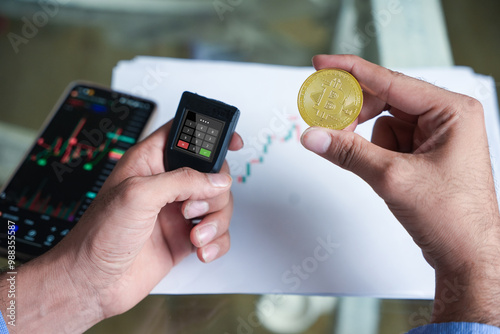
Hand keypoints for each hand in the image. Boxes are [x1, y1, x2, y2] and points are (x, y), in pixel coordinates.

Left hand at [6, 121, 242, 332]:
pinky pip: (217, 232)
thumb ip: (183, 180)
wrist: (94, 283)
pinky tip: (201, 249)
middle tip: (190, 208)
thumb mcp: (139, 195)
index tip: (233, 142)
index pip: (186, 135)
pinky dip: (216, 241)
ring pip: (220, 204)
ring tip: (195, 235)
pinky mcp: (185, 237)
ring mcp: (178, 212)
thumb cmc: (99, 235)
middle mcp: (167, 185)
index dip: (210, 133)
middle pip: (213, 173)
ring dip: (215, 221)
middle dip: (212, 192)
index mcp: (150, 162)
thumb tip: (217, 180)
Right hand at [301, 55, 499, 325]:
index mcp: (451, 111)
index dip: (351, 71)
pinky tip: (385, 175)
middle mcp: (444, 118)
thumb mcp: (392, 178)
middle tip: (326, 122)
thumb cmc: (453, 218)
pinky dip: (374, 154)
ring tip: (377, 168)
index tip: (323, 65)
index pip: (391, 81)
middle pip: (384, 101)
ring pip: (381, 124)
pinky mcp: (422, 154)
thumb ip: (348, 152)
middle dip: (356, 116)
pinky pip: (385, 142)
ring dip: (368, 143)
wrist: (465, 255)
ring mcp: (433, 136)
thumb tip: (314, 135)